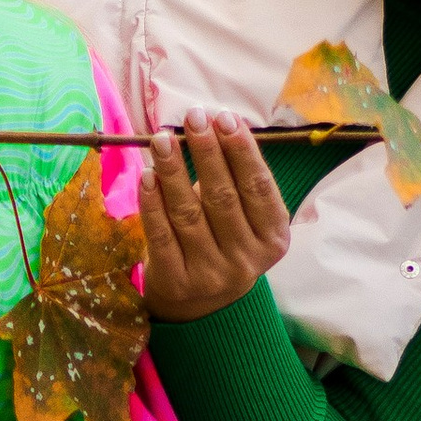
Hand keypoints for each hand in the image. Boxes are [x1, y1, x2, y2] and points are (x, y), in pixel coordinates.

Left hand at [136, 112, 291, 322]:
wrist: (200, 303)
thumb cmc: (224, 240)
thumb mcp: (246, 217)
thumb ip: (237, 177)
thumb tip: (220, 122)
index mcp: (273, 239)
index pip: (258, 187)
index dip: (241, 150)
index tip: (224, 117)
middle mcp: (247, 260)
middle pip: (223, 197)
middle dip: (207, 152)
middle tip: (193, 117)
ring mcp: (212, 274)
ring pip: (189, 213)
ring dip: (173, 171)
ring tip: (163, 139)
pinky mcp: (177, 282)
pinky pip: (161, 235)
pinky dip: (151, 203)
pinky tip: (147, 176)